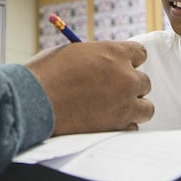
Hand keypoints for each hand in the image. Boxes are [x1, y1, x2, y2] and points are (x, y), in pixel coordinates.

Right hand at [25, 41, 152, 135]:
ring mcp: (124, 103)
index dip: (130, 62)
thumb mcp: (73, 53)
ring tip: (114, 109)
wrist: (33, 102)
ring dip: (133, 107)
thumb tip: (103, 64)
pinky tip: (105, 122)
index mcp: (114, 53)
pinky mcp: (118, 125)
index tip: (121, 68)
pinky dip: (122, 126)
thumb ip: (95, 57)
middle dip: (130, 86)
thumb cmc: (46, 74)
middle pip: (144, 83)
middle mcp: (125, 77)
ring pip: (146, 108)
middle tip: (112, 91)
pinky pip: (132, 127)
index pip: (140, 54)